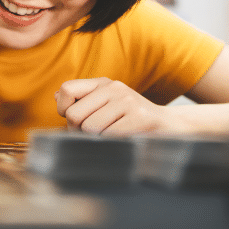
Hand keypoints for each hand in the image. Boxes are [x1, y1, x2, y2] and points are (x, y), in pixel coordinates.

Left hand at [55, 78, 188, 135]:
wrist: (170, 127)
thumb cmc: (131, 121)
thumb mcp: (106, 105)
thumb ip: (81, 101)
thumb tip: (57, 98)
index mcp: (103, 83)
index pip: (67, 90)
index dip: (64, 110)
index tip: (75, 120)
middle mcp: (114, 87)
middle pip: (75, 115)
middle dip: (79, 132)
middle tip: (95, 135)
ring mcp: (128, 101)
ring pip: (90, 129)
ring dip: (96, 140)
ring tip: (111, 137)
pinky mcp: (140, 117)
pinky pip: (109, 137)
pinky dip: (111, 144)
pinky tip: (123, 140)